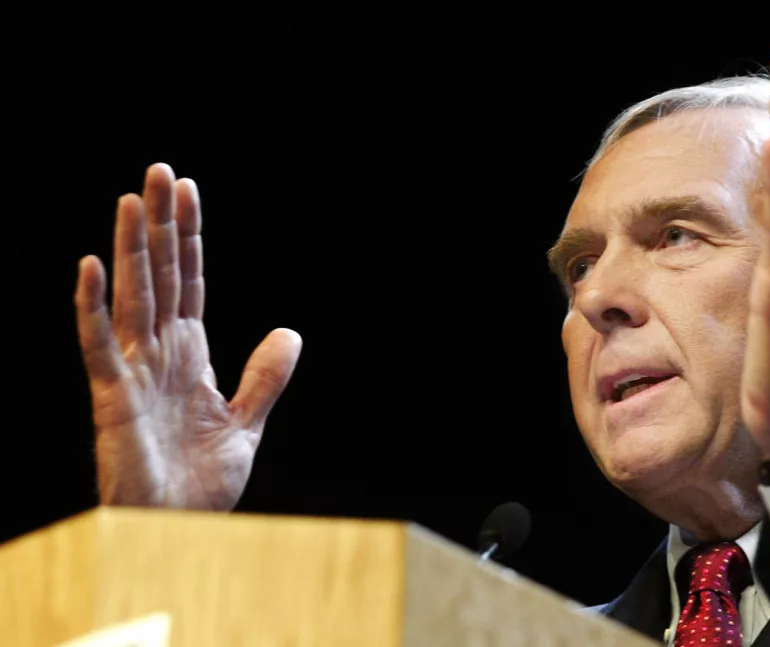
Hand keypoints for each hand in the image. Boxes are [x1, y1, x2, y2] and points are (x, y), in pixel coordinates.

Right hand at [74, 163, 301, 508]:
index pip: (190, 283)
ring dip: (133, 248)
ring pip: (133, 297)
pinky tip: (92, 267)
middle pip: (162, 277)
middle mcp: (158, 354)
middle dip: (163, 226)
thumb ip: (264, 377)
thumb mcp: (246, 423)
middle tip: (160, 171)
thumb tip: (290, 331)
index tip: (189, 192)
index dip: (191, 238)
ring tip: (133, 199)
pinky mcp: (113, 399)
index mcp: (188, 356)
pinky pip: (98, 346)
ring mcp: (133, 373)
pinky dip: (92, 307)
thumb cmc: (201, 484)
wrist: (177, 533)